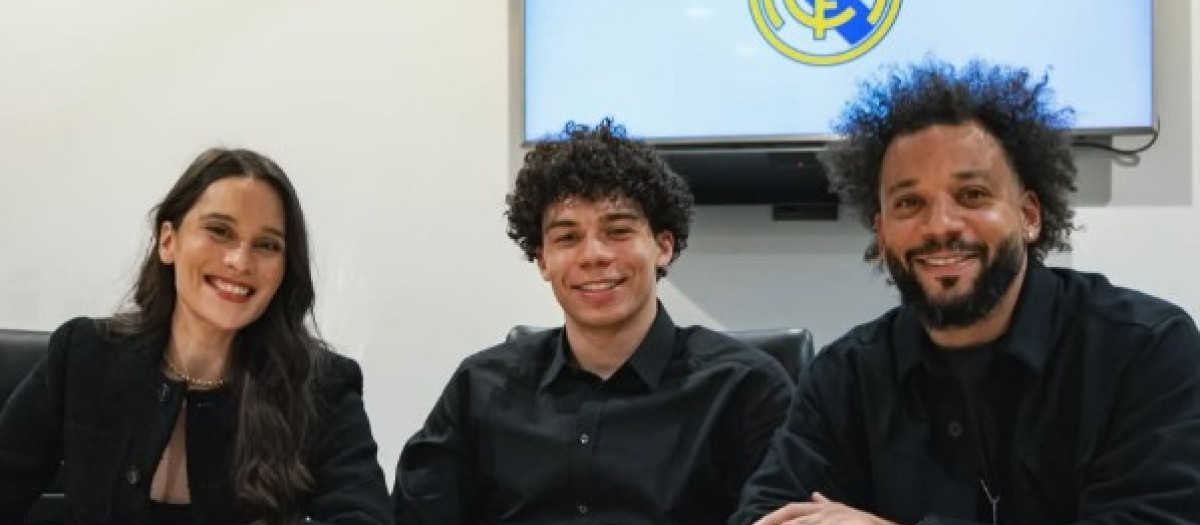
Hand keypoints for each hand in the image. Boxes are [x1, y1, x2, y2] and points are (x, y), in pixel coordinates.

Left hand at [751, 492, 900, 524]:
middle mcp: (828, 512)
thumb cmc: (870, 524)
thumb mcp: (846, 511)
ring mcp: (834, 520)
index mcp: (826, 508)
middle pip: (792, 518)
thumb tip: (815, 494)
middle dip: (771, 523)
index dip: (772, 518)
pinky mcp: (841, 523)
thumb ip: (827, 504)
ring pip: (802, 524)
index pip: (791, 510)